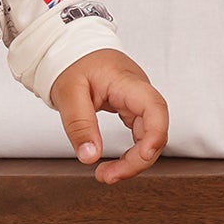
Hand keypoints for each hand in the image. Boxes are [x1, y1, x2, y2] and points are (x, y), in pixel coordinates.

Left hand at [48, 48, 168, 183]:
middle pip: (154, 129)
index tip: (143, 155)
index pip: (154, 108)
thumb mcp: (68, 93)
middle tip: (108, 176)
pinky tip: (116, 163)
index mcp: (127, 81)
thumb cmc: (71, 61)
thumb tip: (89, 156)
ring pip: (148, 136)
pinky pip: (139, 134)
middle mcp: (138, 91)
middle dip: (137, 159)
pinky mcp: (131, 107)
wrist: (70, 46)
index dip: (155, 135)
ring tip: (107, 174)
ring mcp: (136, 100)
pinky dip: (130, 152)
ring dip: (133, 160)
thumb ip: (79, 125)